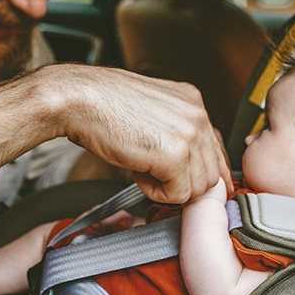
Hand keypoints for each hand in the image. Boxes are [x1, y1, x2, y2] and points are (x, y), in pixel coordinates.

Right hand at [51, 64, 231, 203]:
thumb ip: (174, 129)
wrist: (78, 99)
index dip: (203, 171)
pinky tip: (137, 172)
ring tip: (141, 167)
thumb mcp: (150, 110)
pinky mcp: (175, 155)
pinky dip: (155, 192)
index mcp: (192, 101)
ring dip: (168, 187)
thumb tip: (187, 160)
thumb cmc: (102, 104)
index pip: (215, 147)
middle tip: (152, 172)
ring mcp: (189, 134)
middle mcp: (197, 114)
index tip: (194, 185)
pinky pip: (178, 194)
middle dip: (183, 181)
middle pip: (211, 171)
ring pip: (198, 187)